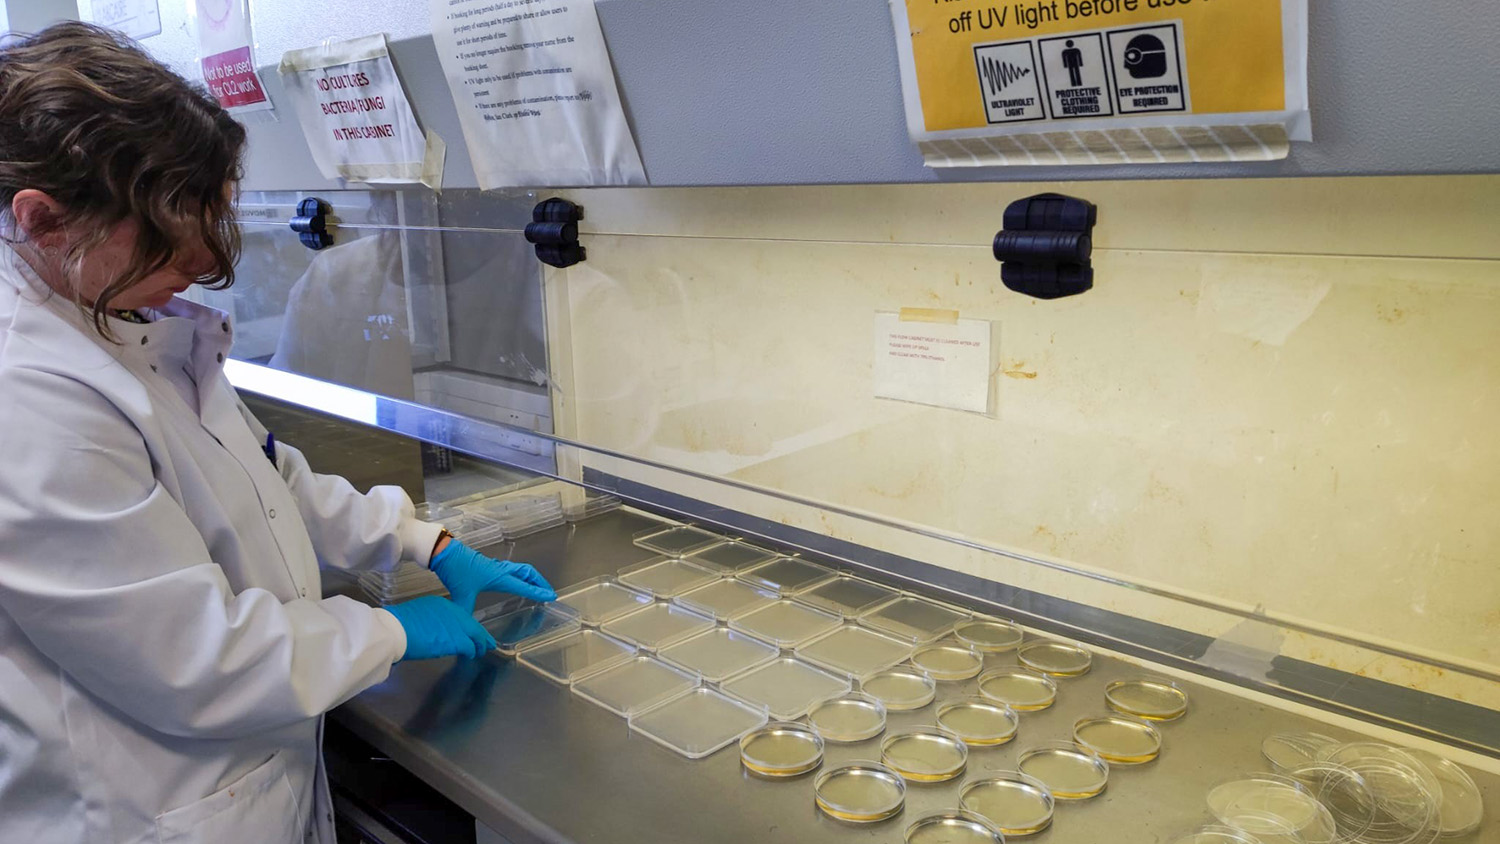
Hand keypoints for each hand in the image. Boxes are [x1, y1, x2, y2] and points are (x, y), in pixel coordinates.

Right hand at [382, 595, 496, 660]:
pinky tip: (470, 656)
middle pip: (472, 624)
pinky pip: (470, 647)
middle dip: (480, 634)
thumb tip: (430, 630)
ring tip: (480, 651)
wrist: (395, 629)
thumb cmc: (398, 624)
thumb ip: (428, 620)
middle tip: (487, 642)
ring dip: (478, 645)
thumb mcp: (416, 614)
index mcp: (441, 603)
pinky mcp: (457, 641)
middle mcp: (452, 612)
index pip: (459, 616)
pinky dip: (471, 652)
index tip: (470, 631)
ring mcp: (457, 626)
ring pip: (475, 636)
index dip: (466, 626)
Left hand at [429, 539, 555, 611]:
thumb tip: (467, 628)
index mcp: (499, 577)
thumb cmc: (456, 570)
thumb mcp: (461, 595)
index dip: (538, 592)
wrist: (443, 552)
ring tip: (536, 586)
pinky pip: (511, 569)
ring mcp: (495, 566)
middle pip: (528, 573)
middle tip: (548, 591)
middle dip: (540, 582)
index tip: (551, 597)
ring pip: (520, 569)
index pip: (524, 586)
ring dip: (531, 577)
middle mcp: (501, 570)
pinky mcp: (488, 565)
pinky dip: (520, 575)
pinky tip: (514, 581)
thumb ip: (466, 612)